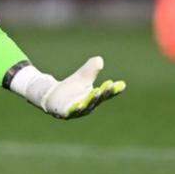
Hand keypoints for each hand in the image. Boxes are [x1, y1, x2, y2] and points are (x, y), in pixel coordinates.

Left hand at [11, 57, 125, 118]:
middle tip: (108, 86)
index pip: (106, 94)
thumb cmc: (71, 87)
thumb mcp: (82, 76)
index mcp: (94, 98)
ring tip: (97, 92)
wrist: (53, 95)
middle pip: (97, 99)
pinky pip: (72, 112)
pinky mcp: (65, 113)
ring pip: (86, 105)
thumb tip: (99, 59)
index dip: (113, 90)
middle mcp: (88, 106)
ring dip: (92, 99)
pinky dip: (76, 109)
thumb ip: (91, 69)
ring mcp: (77, 111)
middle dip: (103, 93)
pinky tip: (79, 105)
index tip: (121, 84)